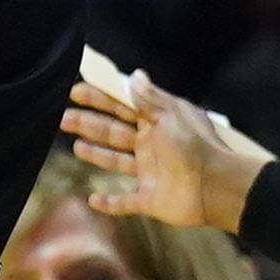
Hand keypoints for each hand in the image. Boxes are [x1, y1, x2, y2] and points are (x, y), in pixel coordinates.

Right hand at [63, 76, 267, 234]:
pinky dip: (110, 203)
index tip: (76, 91)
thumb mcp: (172, 115)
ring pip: (116, 162)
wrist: (215, 186)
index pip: (122, 107)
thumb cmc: (195, 146)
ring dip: (97, 154)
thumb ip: (150, 98)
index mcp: (156, 123)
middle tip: (63, 119)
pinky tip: (93, 199)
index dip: (99, 99)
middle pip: (113, 133)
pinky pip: (125, 202)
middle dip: (89, 124)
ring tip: (76, 146)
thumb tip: (135, 76)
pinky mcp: (149, 199)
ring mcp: (149, 173)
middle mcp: (150, 146)